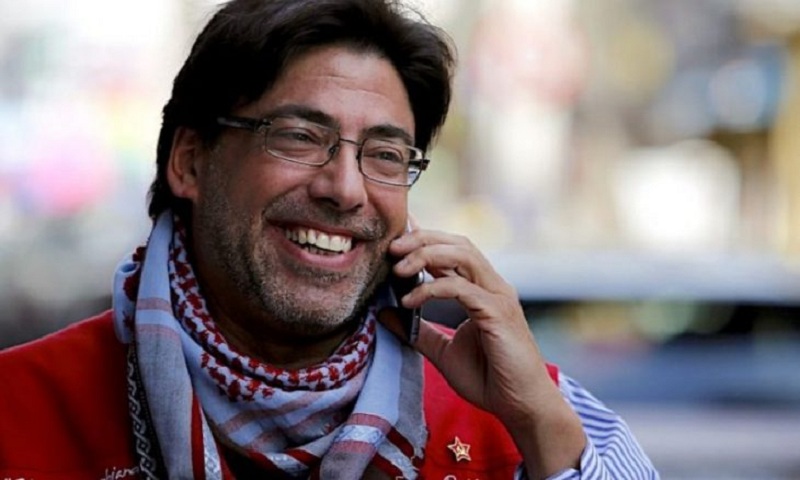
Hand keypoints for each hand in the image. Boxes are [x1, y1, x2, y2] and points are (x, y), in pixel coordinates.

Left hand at [379, 228, 584, 477]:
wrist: (520, 405)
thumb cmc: (489, 379)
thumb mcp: (443, 351)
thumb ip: (416, 331)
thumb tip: (385, 313)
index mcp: (482, 289)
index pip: (453, 250)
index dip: (424, 239)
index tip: (394, 240)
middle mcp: (492, 286)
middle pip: (458, 243)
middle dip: (422, 239)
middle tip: (391, 248)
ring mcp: (498, 296)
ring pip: (462, 255)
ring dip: (426, 255)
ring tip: (398, 268)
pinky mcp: (498, 312)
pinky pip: (460, 287)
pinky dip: (431, 289)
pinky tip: (409, 301)